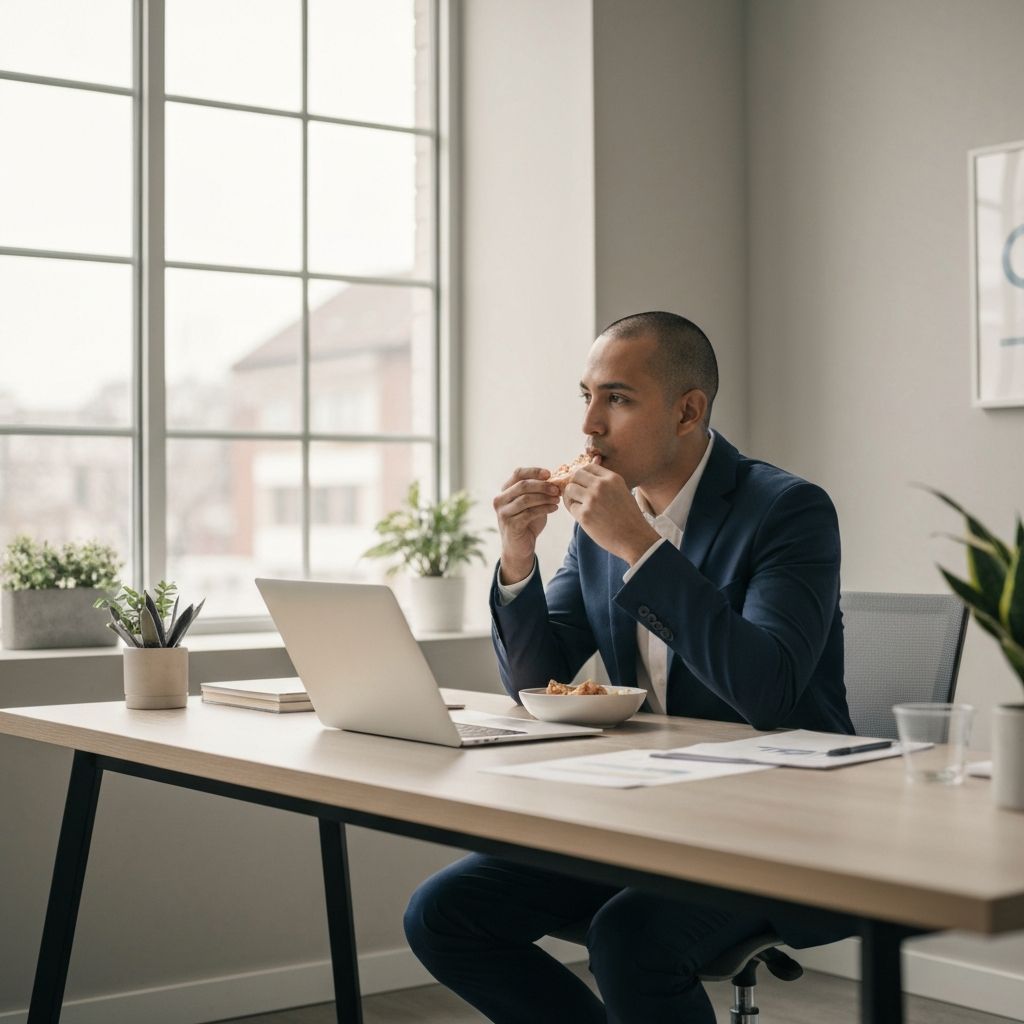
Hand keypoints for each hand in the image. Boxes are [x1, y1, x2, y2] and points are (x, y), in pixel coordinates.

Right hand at [493, 467, 560, 583]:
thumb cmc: (527, 523)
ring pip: (526, 498)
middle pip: (523, 485)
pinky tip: (554, 508)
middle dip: (543, 485)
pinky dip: (545, 509)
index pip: (518, 473)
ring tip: (557, 499)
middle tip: (557, 489)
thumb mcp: (532, 504)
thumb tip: (554, 479)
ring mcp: (504, 513)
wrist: (519, 548)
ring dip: (545, 497)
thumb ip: (537, 492)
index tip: (550, 474)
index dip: (534, 471)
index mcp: (505, 491)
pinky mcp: (511, 524)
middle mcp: (500, 500)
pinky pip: (530, 512)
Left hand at [562, 461, 658, 563]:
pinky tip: (585, 517)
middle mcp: (601, 486)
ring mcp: (592, 500)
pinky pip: (571, 507)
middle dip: (575, 484)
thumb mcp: (622, 492)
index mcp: (612, 478)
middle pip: (576, 475)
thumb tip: (587, 475)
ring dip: (571, 497)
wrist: (635, 538)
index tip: (584, 484)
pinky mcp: (584, 515)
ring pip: (569, 490)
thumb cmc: (629, 517)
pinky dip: (575, 512)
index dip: (583, 476)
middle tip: (578, 495)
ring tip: (579, 506)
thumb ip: (606, 483)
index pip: (588, 467)